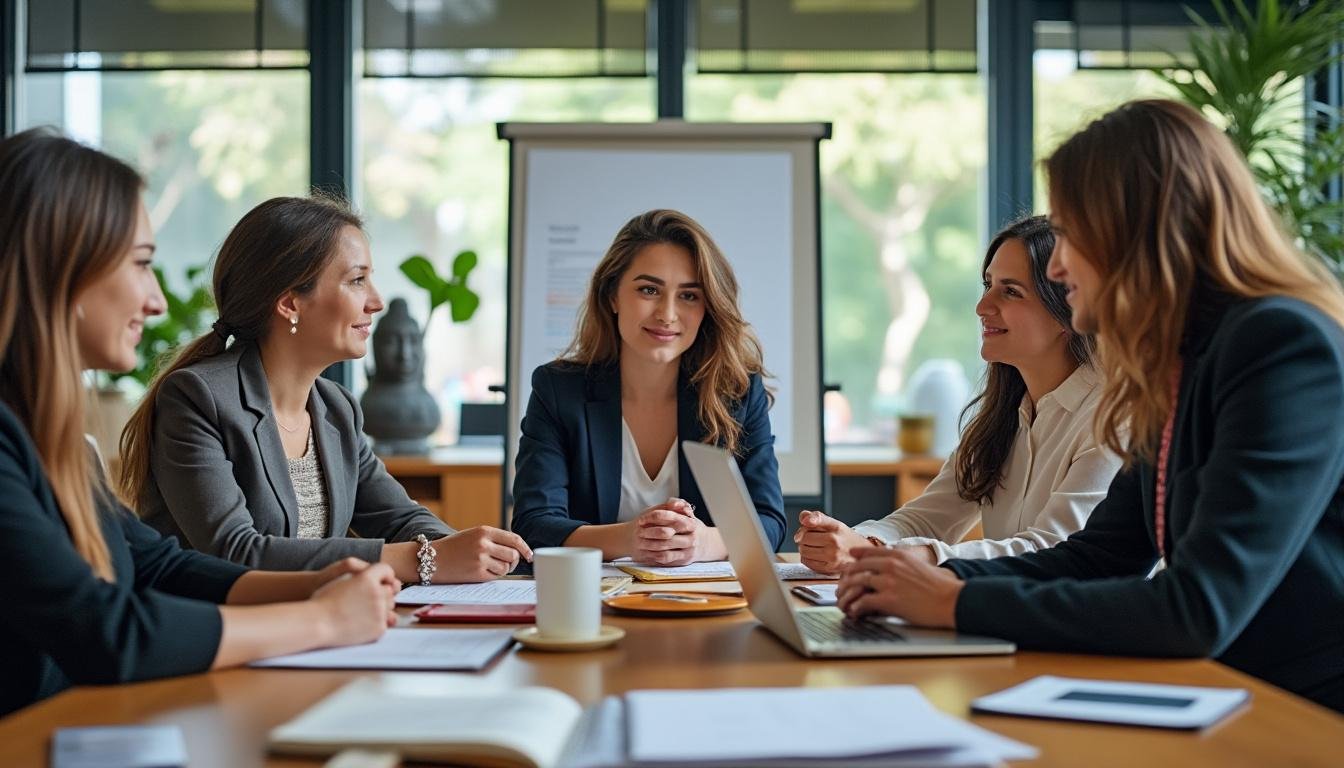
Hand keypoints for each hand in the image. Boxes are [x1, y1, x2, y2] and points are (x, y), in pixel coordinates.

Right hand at [311, 562, 399, 644]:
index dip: (384, 575)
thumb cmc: (323, 601)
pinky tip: (361, 623)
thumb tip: (382, 578)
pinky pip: (385, 622)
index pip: (386, 570)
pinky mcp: (379, 628)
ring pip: (390, 606)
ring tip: (360, 612)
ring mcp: (379, 611)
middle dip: (381, 593)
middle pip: (389, 590)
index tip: (382, 580)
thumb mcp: (341, 577)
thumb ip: (362, 572)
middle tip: (364, 600)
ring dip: (381, 607)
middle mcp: (377, 593)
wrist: (316, 624)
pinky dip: (376, 622)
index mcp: (367, 578)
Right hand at [434, 527, 534, 581]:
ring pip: (506, 567)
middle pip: (513, 554)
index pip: (514, 539)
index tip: (529, 555)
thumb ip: (493, 539)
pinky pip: (496, 576)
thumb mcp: (473, 535)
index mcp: (484, 531)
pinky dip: (494, 575)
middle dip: (514, 561)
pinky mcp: (477, 573)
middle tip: (508, 563)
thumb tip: (517, 550)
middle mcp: (484, 544)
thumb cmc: (454, 547)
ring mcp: (480, 559)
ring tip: (492, 567)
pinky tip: (484, 572)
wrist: (430, 559)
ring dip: (504, 569)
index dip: (525, 548)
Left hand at [633, 500, 706, 564]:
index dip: (656, 517)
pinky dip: (654, 554)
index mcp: (691, 523)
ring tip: (640, 540)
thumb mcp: (688, 513)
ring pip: (665, 547)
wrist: (706, 544)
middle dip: (649, 532)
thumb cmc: (691, 527)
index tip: (642, 519)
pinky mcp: (683, 560)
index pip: (672, 518)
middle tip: (638, 531)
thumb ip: (679, 504)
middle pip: (666, 534)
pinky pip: (666, 558)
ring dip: (650, 544)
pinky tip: (648, 550)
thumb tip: (673, 503)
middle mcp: (691, 537)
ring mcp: (688, 550)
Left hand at [793, 510, 868, 573]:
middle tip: (811, 538)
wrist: (862, 556)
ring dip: (804, 548)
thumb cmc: (844, 539)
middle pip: (804, 537)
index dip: (810, 519)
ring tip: (814, 547)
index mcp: (836, 527)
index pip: (819, 519)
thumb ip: (816, 518)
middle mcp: (835, 541)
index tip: (804, 522)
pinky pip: (806, 562)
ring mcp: (832, 556)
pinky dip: (807, 558)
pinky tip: (816, 556)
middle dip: (804, 537)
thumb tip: (803, 519)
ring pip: (803, 550)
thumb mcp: (834, 524)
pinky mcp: (829, 569)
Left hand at [835, 546, 963, 628]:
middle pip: (859, 566)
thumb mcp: (919, 566)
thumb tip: (890, 568)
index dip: (857, 556)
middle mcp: (891, 565)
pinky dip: (855, 607)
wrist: (952, 600)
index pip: (870, 552)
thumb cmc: (940, 587)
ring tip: (844, 601)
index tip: (850, 558)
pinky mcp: (889, 599)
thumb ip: (902, 564)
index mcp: (899, 556)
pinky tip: (854, 612)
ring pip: (857, 583)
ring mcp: (889, 581)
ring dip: (847, 593)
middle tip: (841, 585)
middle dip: (847, 577)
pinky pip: (863, 601)